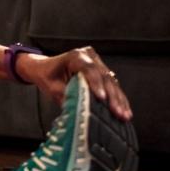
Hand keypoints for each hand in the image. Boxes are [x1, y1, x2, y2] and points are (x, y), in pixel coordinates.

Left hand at [16, 46, 132, 121]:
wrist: (44, 67)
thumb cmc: (46, 75)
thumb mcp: (51, 87)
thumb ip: (65, 95)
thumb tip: (78, 110)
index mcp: (75, 56)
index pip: (88, 69)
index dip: (96, 84)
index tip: (102, 98)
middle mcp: (89, 56)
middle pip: (104, 76)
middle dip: (112, 97)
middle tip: (118, 112)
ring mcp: (97, 62)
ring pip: (111, 82)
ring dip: (119, 100)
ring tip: (124, 115)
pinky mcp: (102, 70)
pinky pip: (112, 85)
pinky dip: (118, 98)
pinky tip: (125, 110)